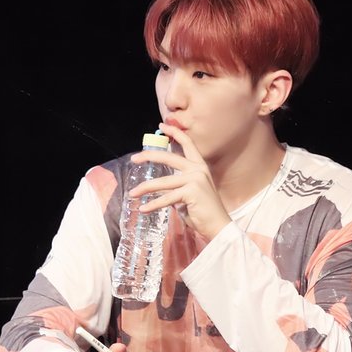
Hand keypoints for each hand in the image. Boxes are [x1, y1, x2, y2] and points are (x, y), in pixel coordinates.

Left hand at [130, 122, 230, 240]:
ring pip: (163, 182)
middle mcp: (198, 169)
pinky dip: (153, 205)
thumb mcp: (188, 193)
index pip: (187, 143)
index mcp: (200, 166)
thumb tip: (158, 187)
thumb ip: (176, 186)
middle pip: (170, 158)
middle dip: (150, 156)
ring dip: (145, 188)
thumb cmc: (203, 211)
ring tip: (132, 193)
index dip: (175, 133)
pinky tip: (143, 209)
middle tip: (134, 158)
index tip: (162, 126)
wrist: (218, 225)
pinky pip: (167, 198)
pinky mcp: (191, 192)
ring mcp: (195, 180)